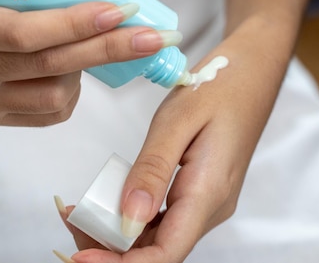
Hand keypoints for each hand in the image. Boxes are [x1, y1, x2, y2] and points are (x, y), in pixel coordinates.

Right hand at [0, 0, 181, 126]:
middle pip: (48, 64)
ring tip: (89, 46)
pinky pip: (52, 112)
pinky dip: (74, 90)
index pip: (23, 31)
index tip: (121, 9)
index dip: (75, 23)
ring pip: (56, 92)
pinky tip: (73, 70)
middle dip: (107, 48)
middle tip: (152, 35)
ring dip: (86, 68)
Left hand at [55, 17, 290, 261]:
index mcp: (208, 194)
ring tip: (77, 210)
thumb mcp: (176, 122)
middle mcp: (209, 209)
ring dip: (115, 233)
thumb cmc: (216, 88)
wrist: (249, 74)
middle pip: (157, 251)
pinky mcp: (196, 193)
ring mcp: (205, 203)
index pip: (165, 254)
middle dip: (110, 248)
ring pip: (156, 237)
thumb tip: (127, 221)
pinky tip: (103, 202)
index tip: (80, 256)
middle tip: (70, 220)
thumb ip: (152, 171)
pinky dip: (128, 216)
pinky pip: (160, 218)